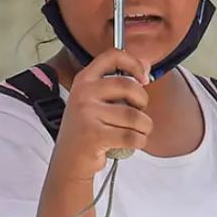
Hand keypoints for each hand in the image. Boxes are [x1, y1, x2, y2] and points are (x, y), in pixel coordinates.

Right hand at [49, 50, 151, 181]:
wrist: (69, 160)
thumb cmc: (88, 128)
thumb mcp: (97, 100)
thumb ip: (120, 82)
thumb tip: (147, 64)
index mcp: (85, 79)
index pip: (112, 56)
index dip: (133, 63)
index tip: (143, 78)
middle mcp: (83, 93)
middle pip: (130, 87)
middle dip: (143, 102)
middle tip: (138, 112)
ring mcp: (87, 114)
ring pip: (135, 116)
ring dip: (143, 127)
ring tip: (135, 132)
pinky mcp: (94, 136)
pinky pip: (132, 136)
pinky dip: (139, 142)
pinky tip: (131, 143)